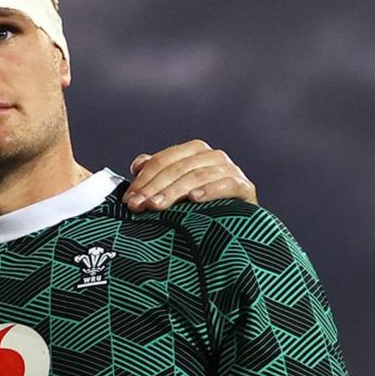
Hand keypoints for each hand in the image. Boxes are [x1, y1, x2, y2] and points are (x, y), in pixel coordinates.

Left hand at [124, 140, 255, 209]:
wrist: (233, 223)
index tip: (128, 199)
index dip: (143, 179)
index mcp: (193, 151)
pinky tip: (194, 198)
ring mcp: (231, 170)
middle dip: (154, 187)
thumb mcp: (172, 189)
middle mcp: (213, 156)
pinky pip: (228, 184)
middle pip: (178, 168)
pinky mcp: (246, 187)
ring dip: (174, 191)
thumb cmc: (196, 205)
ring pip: (198, 176)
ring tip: (157, 205)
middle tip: (138, 205)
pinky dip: (210, 190)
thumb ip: (154, 173)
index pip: (163, 160)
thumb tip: (138, 165)